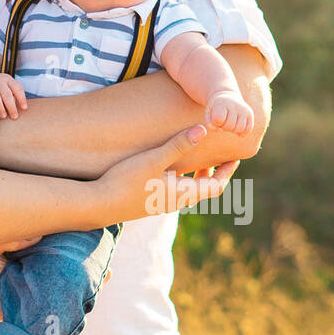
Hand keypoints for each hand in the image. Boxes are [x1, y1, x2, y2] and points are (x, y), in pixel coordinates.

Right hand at [0, 73, 28, 119]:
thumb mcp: (7, 86)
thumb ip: (13, 95)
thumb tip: (20, 109)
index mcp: (8, 79)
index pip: (17, 88)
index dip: (21, 98)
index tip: (24, 108)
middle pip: (6, 93)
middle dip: (11, 106)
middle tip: (14, 116)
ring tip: (3, 115)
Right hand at [97, 124, 238, 224]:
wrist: (98, 205)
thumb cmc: (126, 181)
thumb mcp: (154, 159)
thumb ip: (179, 145)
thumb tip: (204, 129)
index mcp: (183, 193)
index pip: (215, 186)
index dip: (227, 171)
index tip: (235, 157)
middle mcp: (175, 202)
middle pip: (203, 189)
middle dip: (213, 173)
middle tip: (219, 155)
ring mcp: (161, 203)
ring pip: (188, 190)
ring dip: (196, 175)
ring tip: (196, 157)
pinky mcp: (148, 201)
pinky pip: (173, 190)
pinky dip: (181, 178)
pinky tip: (168, 166)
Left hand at [204, 89, 254, 135]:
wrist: (228, 97)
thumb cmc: (216, 107)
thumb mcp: (209, 112)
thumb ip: (209, 124)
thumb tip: (219, 130)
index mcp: (222, 103)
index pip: (218, 119)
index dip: (216, 122)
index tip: (216, 118)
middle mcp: (235, 105)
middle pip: (229, 126)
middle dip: (224, 127)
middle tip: (223, 121)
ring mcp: (244, 109)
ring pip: (239, 129)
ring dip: (233, 130)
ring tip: (230, 123)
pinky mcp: (250, 114)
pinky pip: (248, 129)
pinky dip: (242, 132)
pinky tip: (236, 128)